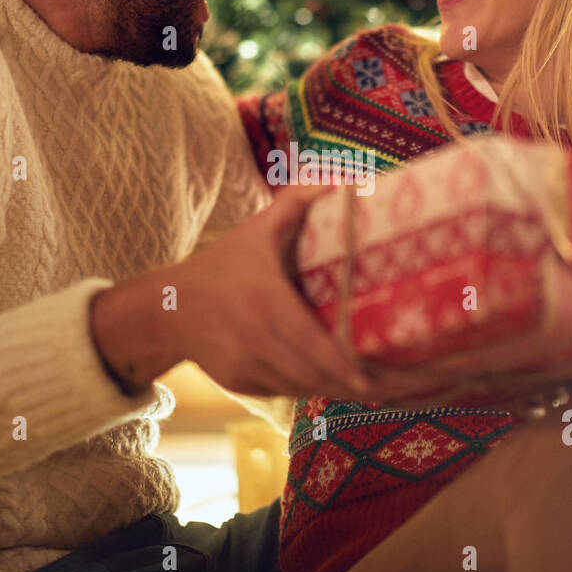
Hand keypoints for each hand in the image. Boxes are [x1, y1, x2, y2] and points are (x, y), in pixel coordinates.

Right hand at [168, 188, 468, 402]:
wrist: (165, 309)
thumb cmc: (220, 265)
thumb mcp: (258, 229)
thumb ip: (299, 202)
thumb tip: (347, 180)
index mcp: (267, 304)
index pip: (314, 347)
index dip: (348, 369)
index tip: (382, 378)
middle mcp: (258, 342)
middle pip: (318, 376)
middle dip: (362, 386)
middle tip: (406, 386)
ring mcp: (248, 369)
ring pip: (305, 388)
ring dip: (343, 391)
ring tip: (389, 390)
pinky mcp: (243, 385)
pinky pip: (288, 391)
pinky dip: (316, 389)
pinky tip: (347, 387)